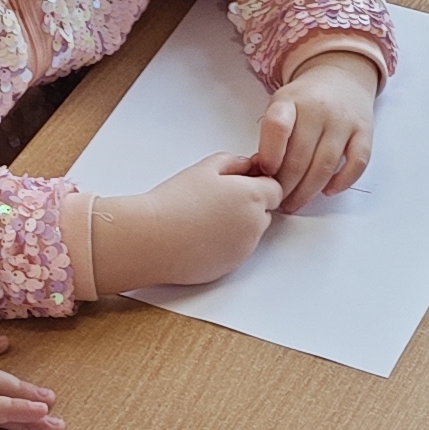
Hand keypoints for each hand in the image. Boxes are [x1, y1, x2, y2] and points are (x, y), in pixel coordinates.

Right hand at [86, 152, 278, 293]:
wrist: (153, 239)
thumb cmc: (175, 202)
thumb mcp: (205, 168)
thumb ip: (233, 162)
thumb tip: (245, 165)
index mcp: (253, 196)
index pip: (275, 189)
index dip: (258, 185)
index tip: (240, 183)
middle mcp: (255, 225)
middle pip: (265, 212)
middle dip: (249, 205)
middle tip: (217, 200)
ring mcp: (244, 249)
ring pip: (251, 234)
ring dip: (237, 226)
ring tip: (204, 219)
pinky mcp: (230, 267)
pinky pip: (235, 252)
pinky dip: (225, 245)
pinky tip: (200, 237)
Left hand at [255, 52, 378, 211]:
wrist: (342, 77)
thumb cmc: (304, 100)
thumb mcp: (280, 106)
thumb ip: (271, 136)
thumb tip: (262, 175)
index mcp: (290, 100)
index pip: (277, 126)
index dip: (270, 154)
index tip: (265, 173)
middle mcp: (318, 109)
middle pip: (300, 157)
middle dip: (286, 186)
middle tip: (277, 200)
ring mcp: (344, 120)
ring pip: (325, 166)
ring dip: (307, 191)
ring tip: (294, 203)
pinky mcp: (365, 131)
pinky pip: (357, 163)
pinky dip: (342, 182)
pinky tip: (327, 191)